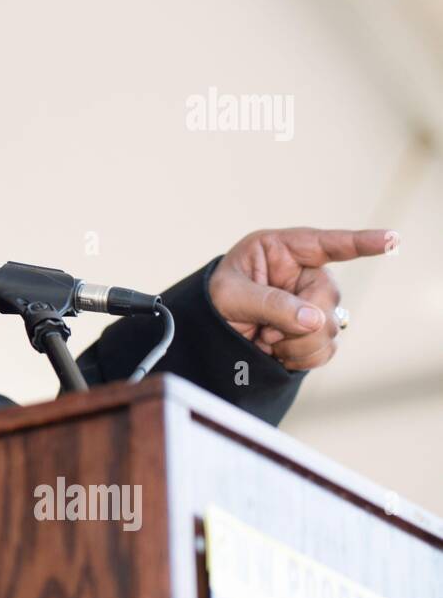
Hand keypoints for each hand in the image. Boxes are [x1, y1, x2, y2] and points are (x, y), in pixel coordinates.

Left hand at [208, 227, 396, 370]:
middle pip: (327, 298)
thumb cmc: (213, 298)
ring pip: (329, 329)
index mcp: (282, 251)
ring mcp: (311, 304)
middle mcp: (303, 274)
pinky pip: (325, 350)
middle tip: (264, 332)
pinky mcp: (312, 332)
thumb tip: (316, 320)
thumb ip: (271, 304)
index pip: (327, 244)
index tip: (392, 240)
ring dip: (297, 343)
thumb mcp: (231, 296)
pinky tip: (276, 352)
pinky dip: (301, 357)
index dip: (362, 242)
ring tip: (264, 339)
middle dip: (299, 322)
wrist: (205, 331)